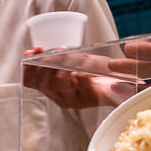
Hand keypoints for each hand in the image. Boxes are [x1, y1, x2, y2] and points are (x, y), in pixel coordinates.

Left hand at [22, 46, 140, 108]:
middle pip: (47, 83)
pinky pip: (32, 78)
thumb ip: (118, 89)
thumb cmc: (112, 84)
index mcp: (76, 100)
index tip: (71, 59)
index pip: (63, 89)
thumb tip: (121, 83)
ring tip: (40, 49)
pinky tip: (31, 52)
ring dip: (36, 63)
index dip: (61, 74)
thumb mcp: (117, 86)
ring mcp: (52, 91)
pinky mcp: (47, 83)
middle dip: (50, 65)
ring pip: (36, 80)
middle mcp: (61, 98)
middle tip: (59, 49)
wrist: (107, 86)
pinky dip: (29, 65)